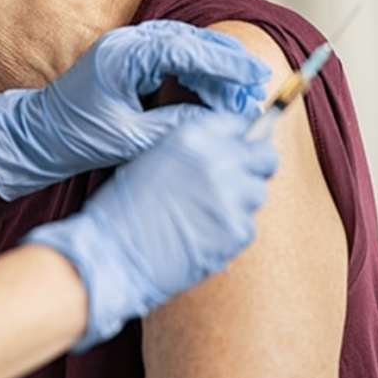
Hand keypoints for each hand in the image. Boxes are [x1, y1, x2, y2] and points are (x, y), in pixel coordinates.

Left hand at [0, 20, 269, 199]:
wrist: (37, 136)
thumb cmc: (75, 138)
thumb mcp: (131, 139)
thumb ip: (175, 127)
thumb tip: (219, 123)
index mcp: (123, 56)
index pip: (185, 49)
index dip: (224, 63)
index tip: (254, 77)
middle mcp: (125, 43)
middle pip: (190, 41)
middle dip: (226, 63)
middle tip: (256, 84)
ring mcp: (126, 48)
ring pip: (184, 46)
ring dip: (213, 67)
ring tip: (242, 90)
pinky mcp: (128, 59)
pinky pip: (171, 57)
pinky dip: (196, 71)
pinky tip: (213, 91)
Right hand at [23, 111, 278, 350]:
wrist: (112, 253)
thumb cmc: (123, 209)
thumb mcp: (153, 158)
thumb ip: (194, 150)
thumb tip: (228, 150)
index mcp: (193, 137)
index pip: (240, 124)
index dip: (242, 139)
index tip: (240, 150)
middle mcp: (218, 160)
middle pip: (264, 157)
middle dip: (255, 167)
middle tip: (238, 182)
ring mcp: (231, 197)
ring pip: (257, 194)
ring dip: (239, 203)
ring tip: (206, 216)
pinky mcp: (236, 231)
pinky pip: (248, 227)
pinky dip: (230, 233)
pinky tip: (202, 236)